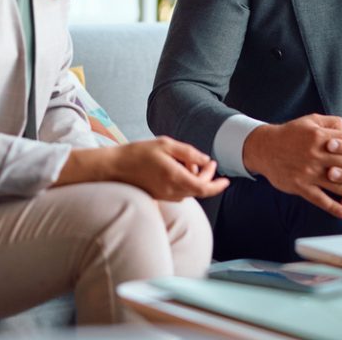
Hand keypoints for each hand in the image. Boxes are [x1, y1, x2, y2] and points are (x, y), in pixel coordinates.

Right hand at [55, 137, 228, 201]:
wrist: (115, 167)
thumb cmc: (138, 153)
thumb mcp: (165, 144)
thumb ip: (188, 152)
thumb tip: (205, 159)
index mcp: (175, 177)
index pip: (203, 188)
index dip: (217, 185)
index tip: (226, 179)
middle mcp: (172, 191)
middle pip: (198, 190)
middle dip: (207, 176)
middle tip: (207, 161)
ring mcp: (165, 196)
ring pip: (190, 191)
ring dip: (195, 178)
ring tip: (188, 160)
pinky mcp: (160, 196)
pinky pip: (180, 192)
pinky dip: (185, 182)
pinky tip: (179, 167)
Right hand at [242, 114, 341, 218]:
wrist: (263, 147)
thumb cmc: (289, 134)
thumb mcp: (310, 121)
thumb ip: (331, 123)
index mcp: (320, 137)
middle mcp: (316, 154)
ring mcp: (308, 172)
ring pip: (337, 183)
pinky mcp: (299, 186)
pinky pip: (319, 198)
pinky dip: (332, 206)